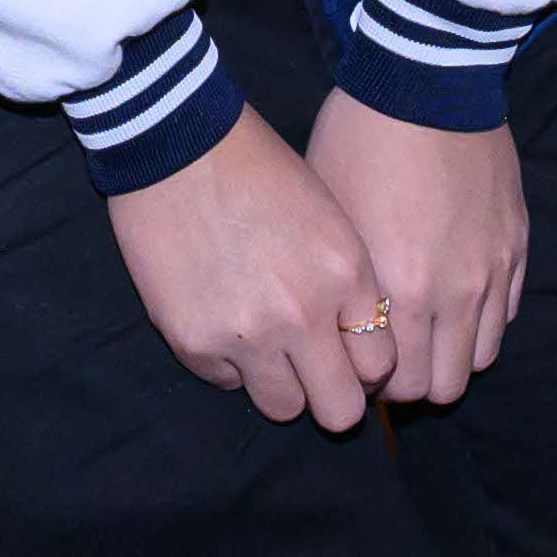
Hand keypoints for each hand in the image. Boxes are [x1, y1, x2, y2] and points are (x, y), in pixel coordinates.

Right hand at [107, 111, 389, 433]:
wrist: (176, 144)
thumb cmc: (258, 168)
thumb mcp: (329, 217)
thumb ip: (349, 285)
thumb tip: (356, 345)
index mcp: (344, 274)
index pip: (381, 365)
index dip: (366, 368)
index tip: (349, 356)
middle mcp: (302, 313)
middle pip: (341, 411)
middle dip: (334, 398)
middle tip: (316, 375)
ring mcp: (246, 333)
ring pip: (285, 409)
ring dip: (281, 386)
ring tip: (267, 348)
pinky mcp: (194, 342)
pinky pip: (228, 382)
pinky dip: (230, 362)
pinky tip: (222, 315)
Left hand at [301, 100, 528, 407]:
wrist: (425, 82)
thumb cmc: (360, 142)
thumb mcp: (333, 218)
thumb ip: (345, 289)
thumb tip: (342, 334)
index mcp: (399, 290)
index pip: (396, 383)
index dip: (374, 385)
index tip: (360, 365)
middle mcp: (452, 292)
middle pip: (444, 385)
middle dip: (415, 384)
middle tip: (393, 361)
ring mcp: (491, 270)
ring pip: (482, 358)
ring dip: (453, 357)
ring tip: (427, 335)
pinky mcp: (516, 246)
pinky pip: (506, 314)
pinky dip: (482, 320)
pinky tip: (455, 298)